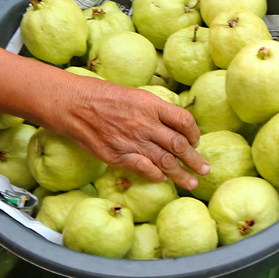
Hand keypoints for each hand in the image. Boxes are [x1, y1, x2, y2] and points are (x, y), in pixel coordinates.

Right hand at [47, 76, 209, 190]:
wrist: (72, 104)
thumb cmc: (102, 96)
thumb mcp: (134, 94)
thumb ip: (154, 110)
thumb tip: (172, 123)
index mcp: (151, 104)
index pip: (184, 121)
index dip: (195, 133)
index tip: (196, 141)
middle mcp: (145, 123)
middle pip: (179, 145)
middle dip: (195, 160)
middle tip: (206, 170)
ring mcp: (132, 140)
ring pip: (165, 161)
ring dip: (181, 174)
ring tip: (192, 183)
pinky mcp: (117, 155)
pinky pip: (144, 169)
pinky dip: (156, 175)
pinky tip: (163, 179)